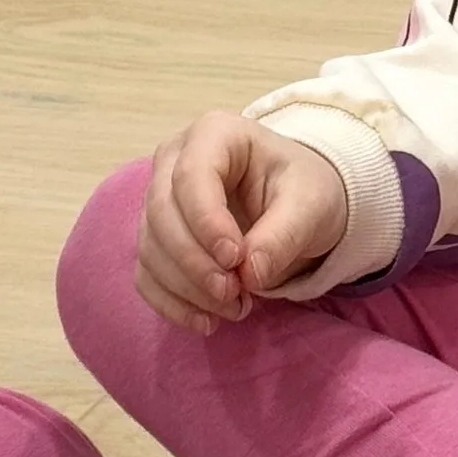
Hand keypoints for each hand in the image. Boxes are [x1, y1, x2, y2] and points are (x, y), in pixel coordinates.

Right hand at [136, 111, 347, 333]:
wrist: (299, 206)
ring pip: (150, 246)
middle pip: (160, 212)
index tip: (235, 261)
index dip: (205, 222)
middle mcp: (174, 160)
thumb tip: (249, 275)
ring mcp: (159, 199)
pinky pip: (146, 273)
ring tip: (236, 308)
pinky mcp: (156, 238)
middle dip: (194, 262)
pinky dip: (171, 302)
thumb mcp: (311, 206)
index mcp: (214, 134)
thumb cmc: (304, 191)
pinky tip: (205, 322)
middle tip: (234, 294)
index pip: (190, 176)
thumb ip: (283, 235)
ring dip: (187, 287)